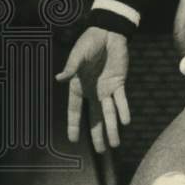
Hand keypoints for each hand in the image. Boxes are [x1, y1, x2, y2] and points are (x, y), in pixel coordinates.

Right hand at [55, 27, 129, 152]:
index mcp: (79, 86)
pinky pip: (121, 100)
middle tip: (100, 151)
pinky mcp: (119, 83)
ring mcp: (107, 88)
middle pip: (95, 117)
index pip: (76, 110)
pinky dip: (123, 110)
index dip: (74, 125)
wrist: (108, 33)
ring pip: (110, 113)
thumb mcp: (78, 54)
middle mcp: (93, 91)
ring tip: (115, 145)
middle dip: (97, 134)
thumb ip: (71, 67)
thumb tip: (59, 78)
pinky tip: (125, 122)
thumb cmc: (89, 42)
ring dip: (112, 128)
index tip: (73, 140)